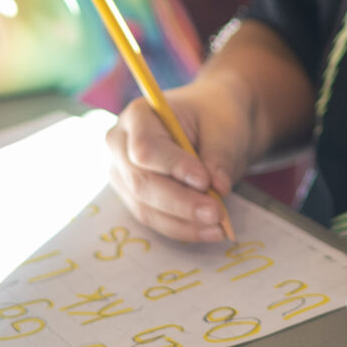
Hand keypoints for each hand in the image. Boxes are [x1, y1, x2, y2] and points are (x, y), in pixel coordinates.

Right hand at [103, 75, 254, 243]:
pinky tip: (210, 230)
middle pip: (141, 182)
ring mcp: (123, 173)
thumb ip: (220, 156)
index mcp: (139, 115)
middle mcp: (120, 145)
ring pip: (145, 207)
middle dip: (180, 203)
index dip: (173, 167)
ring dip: (182, 222)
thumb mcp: (225, 128)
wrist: (211, 123)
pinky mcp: (133, 196)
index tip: (205, 181)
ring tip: (218, 226)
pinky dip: (182, 228)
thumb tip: (218, 189)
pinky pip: (154, 218)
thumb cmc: (215, 117)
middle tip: (216, 213)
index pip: (145, 148)